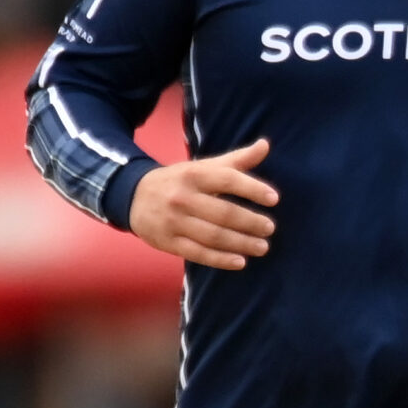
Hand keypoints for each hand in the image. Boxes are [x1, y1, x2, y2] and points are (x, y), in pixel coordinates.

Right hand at [128, 138, 277, 269]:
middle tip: (270, 228)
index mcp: (195, 175)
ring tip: (263, 246)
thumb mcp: (204, 167)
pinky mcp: (167, 242)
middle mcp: (183, 197)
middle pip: (223, 212)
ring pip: (213, 235)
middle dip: (250, 222)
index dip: (252, 188)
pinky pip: (198, 253)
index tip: (274, 199)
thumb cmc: (180, 181)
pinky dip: (220, 259)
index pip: (228, 180)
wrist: (133, 196)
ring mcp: (174, 221)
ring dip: (241, 243)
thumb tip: (266, 145)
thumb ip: (237, 160)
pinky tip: (240, 262)